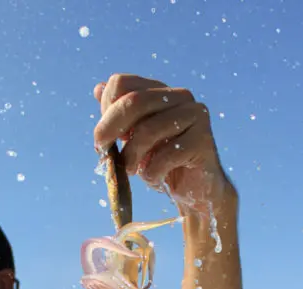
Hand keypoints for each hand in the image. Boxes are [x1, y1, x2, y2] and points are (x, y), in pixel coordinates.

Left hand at [93, 74, 232, 213]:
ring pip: (148, 130)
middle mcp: (180, 96)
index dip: (105, 110)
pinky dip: (152, 173)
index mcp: (160, 91)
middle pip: (134, 101)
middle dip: (110, 128)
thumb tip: (98, 88)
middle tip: (102, 151)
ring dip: (131, 157)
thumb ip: (120, 117)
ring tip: (131, 171)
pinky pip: (165, 156)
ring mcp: (195, 115)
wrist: (196, 190)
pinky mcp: (203, 140)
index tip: (102, 138)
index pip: (122, 83)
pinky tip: (155, 178)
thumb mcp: (135, 140)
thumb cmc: (162, 164)